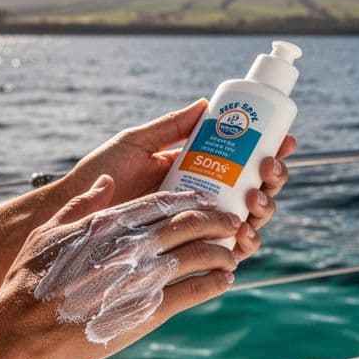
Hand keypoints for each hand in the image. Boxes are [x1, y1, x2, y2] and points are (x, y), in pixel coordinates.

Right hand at [0, 175, 239, 358]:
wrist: (23, 330)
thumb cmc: (29, 282)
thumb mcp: (48, 232)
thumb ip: (80, 205)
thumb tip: (105, 183)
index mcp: (109, 224)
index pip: (164, 202)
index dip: (193, 199)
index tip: (208, 200)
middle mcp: (131, 246)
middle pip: (191, 224)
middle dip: (219, 220)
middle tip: (233, 222)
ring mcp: (142, 278)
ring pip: (199, 256)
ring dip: (223, 252)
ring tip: (232, 253)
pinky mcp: (147, 312)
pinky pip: (193, 292)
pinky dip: (213, 283)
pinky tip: (223, 281)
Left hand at [67, 100, 296, 260]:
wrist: (73, 212)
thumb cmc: (99, 175)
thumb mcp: (136, 143)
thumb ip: (169, 127)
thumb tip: (206, 104)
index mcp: (196, 170)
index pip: (244, 160)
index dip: (270, 150)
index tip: (284, 139)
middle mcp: (204, 199)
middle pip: (256, 190)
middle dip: (273, 179)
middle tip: (268, 168)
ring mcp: (199, 227)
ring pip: (249, 221)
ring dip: (265, 211)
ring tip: (255, 201)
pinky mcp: (189, 254)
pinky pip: (227, 253)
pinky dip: (244, 245)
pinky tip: (244, 235)